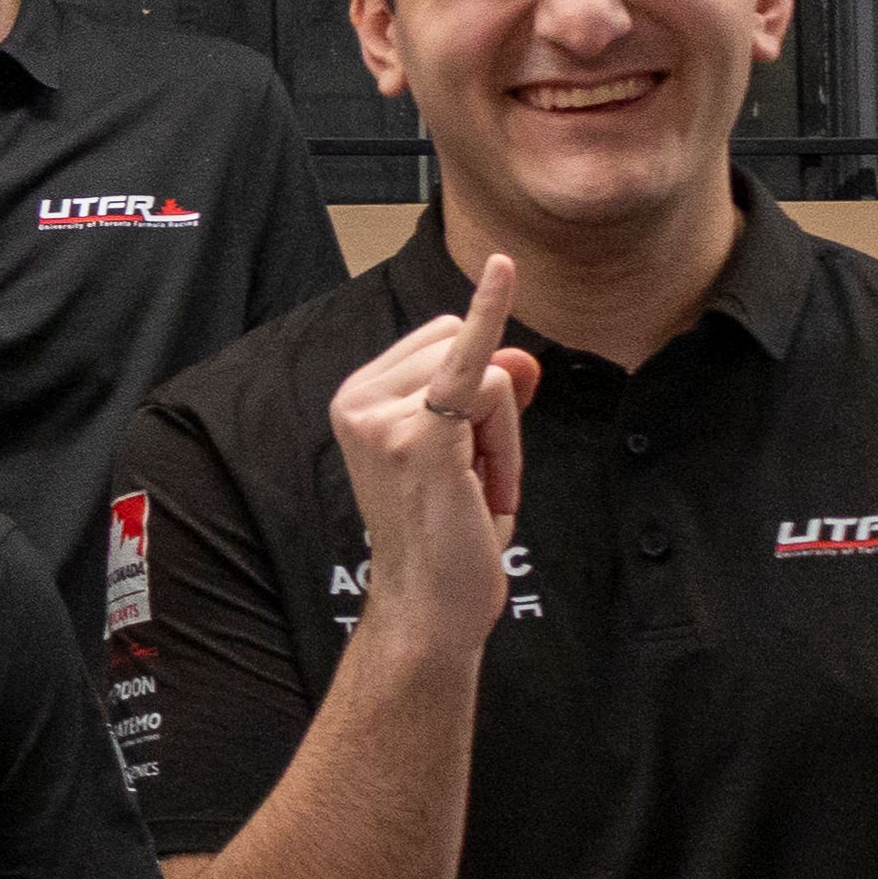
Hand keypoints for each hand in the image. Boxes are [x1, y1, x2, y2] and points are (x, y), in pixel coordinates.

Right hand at [325, 255, 534, 640]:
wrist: (430, 609)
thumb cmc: (445, 536)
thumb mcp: (467, 456)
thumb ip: (490, 399)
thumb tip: (520, 357)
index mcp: (357, 399)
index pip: (441, 346)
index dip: (474, 396)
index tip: (462, 461)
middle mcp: (359, 401)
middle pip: (463, 348)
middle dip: (492, 413)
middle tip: (470, 480)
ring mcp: (384, 417)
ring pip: (489, 373)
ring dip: (504, 436)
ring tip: (474, 490)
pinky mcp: (421, 438)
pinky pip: (475, 364)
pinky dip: (490, 311)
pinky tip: (501, 268)